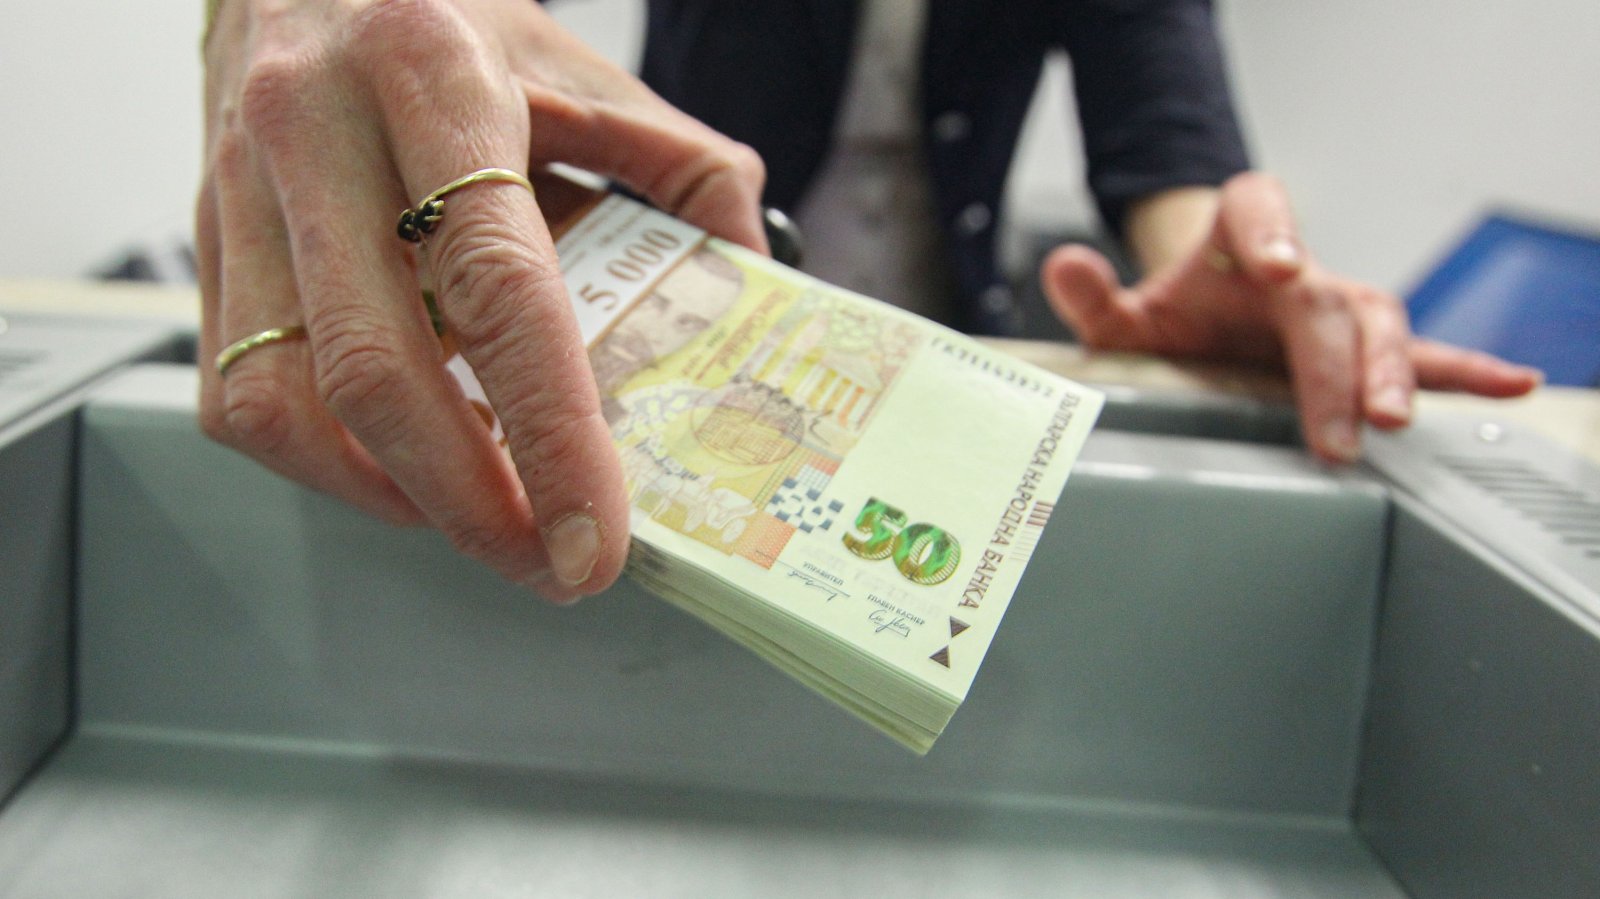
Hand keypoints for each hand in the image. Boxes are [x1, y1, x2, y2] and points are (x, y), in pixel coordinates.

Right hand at [196, 0, 766, 599]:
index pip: (498, 281)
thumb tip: (750, 277)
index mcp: (431, 74)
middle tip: (550, 565)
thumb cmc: (443, 16)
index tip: (596, 534)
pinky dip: (328, 462)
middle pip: (375, 370)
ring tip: (484, 520)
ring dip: (394, 495)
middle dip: (472, 505)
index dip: (550, 430)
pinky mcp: (201, 240)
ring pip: (284, 401)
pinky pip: (239, 394)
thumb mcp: (577, 66)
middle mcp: (314, 130)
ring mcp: (238, 190)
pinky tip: (402, 463)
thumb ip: (681, 165)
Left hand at [1040, 172, 1540, 462]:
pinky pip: (1423, 354)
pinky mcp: (1363, 348)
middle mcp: (1298, 267)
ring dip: (1392, 374)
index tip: (1280, 268)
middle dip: (1338, 362)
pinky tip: (1514, 384)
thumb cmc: (1171, 315)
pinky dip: (1466, 370)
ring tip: (1394, 417)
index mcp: (1237, 234)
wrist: (1204, 318)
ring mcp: (1337, 307)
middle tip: (1345, 419)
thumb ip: (1093, 295)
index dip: (1273, 232)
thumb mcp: (1123, 316)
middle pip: (1328, 300)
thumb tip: (1064, 265)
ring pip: (1380, 328)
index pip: (1257, 209)